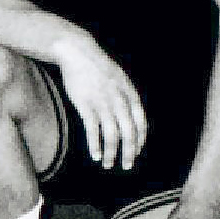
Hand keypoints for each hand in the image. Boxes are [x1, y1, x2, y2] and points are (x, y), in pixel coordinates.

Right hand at [56, 37, 147, 170]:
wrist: (78, 52)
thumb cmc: (97, 66)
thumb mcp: (119, 78)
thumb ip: (126, 96)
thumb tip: (130, 117)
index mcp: (129, 93)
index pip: (140, 122)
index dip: (140, 140)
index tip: (136, 152)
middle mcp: (119, 100)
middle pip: (128, 132)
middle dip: (129, 152)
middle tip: (126, 166)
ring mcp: (103, 102)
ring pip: (111, 135)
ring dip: (111, 153)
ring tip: (108, 164)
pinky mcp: (86, 105)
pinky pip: (93, 130)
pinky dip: (95, 145)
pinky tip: (95, 155)